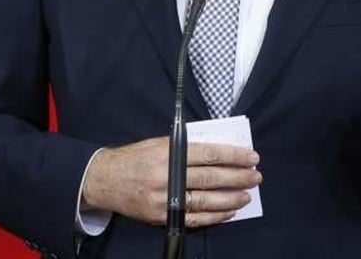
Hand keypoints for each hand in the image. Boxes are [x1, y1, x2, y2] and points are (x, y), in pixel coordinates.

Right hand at [82, 136, 260, 226]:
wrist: (104, 180)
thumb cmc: (135, 158)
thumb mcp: (159, 143)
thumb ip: (186, 147)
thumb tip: (219, 152)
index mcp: (168, 153)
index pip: (208, 154)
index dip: (233, 156)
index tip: (251, 156)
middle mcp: (166, 176)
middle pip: (211, 178)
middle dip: (238, 177)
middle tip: (256, 176)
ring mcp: (164, 199)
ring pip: (205, 201)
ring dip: (230, 199)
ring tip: (247, 195)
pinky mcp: (161, 216)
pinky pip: (193, 219)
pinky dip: (214, 216)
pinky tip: (228, 211)